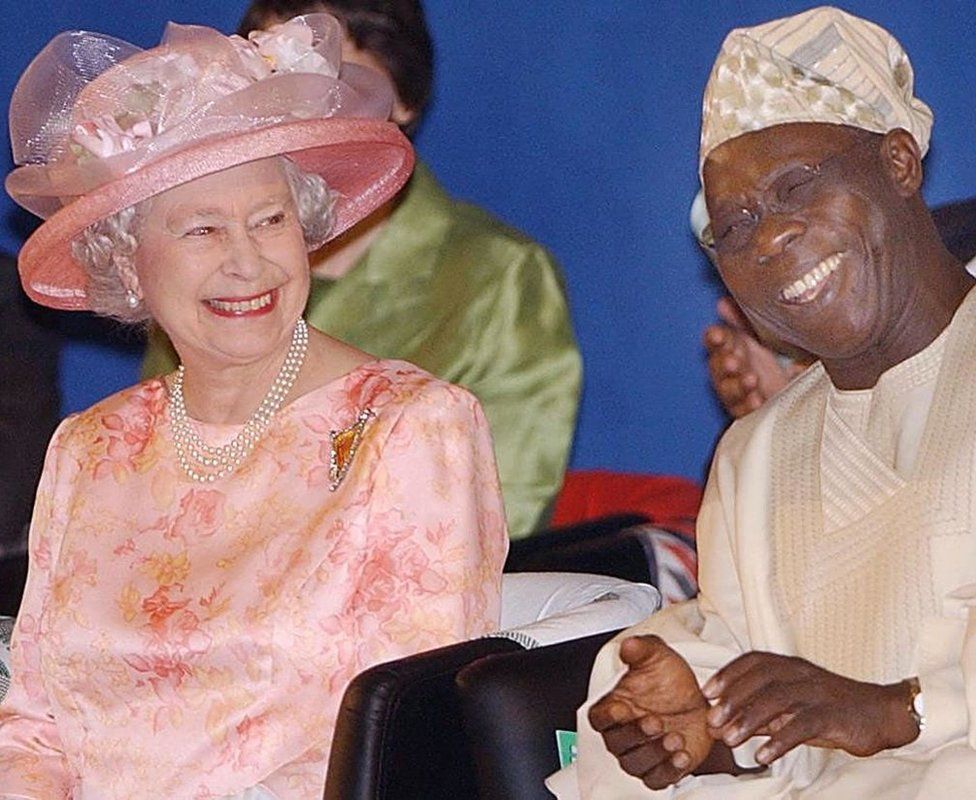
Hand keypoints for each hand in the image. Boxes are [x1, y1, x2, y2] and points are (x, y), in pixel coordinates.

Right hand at [588, 635, 712, 788]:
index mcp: (614, 706)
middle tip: (656, 722)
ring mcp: (641, 753)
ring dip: (654, 754)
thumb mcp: (657, 656)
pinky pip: (656, 779)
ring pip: (635, 765)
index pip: (598, 718)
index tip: (623, 708)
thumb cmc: (670, 680)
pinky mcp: (660, 769)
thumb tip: (629, 645)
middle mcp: (623, 733)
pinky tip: (682, 755)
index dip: (608, 716)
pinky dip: (668, 771)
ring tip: (675, 737)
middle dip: (636, 735)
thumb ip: (641, 649)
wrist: (698, 702)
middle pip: (616, 744)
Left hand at [703, 651, 919, 764]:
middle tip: (711, 720)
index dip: (728, 674)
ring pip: (777, 700)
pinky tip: (763, 755)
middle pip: (760, 679)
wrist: (882, 714)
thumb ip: (762, 714)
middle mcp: (801, 674)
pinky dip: (779, 740)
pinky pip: (802, 725)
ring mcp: (816, 692)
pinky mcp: (831, 714)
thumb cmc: (832, 710)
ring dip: (749, 719)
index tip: (707, 692)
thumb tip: (726, 724)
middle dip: (732, 699)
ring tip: (729, 740)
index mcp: (790, 667)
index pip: (753, 662)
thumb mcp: (794, 709)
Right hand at [704, 297, 800, 417]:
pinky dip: (747, 406)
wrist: (799, 380)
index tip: (718, 336)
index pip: (715, 340)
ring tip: (751, 380)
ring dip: (736, 386)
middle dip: (724, 365)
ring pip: (726, 390)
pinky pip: (741, 410)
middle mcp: (730, 367)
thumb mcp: (765, 332)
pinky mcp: (747, 408)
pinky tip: (756, 400)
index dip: (714, 338)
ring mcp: (737, 389)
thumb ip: (743, 318)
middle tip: (734, 362)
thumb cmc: (778, 354)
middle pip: (717, 366)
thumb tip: (723, 302)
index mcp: (732, 345)